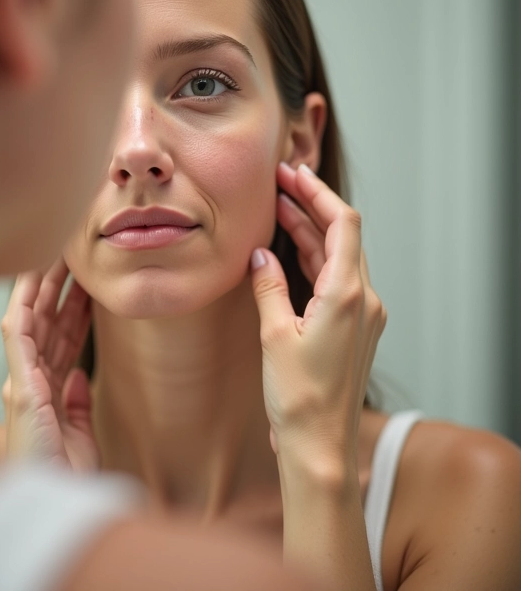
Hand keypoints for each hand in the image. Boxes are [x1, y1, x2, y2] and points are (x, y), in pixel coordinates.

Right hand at [0, 258, 97, 471]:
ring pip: (30, 324)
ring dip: (42, 290)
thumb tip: (80, 377)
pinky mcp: (21, 389)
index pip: (60, 339)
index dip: (72, 309)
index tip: (86, 283)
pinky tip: (28, 287)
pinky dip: (22, 312)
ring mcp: (24, 383)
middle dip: (58, 290)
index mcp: (46, 391)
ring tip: (56, 258)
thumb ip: (77, 402)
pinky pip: (17, 341)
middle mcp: (31, 382)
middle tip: (72, 257)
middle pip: (46, 325)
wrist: (57, 504)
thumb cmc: (64, 475)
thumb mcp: (80, 433)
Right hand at [251, 162, 385, 465]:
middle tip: (278, 184)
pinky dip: (312, 258)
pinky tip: (288, 250)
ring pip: (337, 257)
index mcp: (348, 295)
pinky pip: (334, 279)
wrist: (320, 446)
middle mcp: (363, 299)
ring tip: (278, 208)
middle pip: (341, 235)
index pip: (343, 224)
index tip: (291, 174)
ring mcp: (361, 313)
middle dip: (310, 205)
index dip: (318, 193)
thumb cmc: (299, 399)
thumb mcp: (275, 336)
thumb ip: (268, 288)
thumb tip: (259, 256)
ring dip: (309, 230)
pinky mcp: (352, 326)